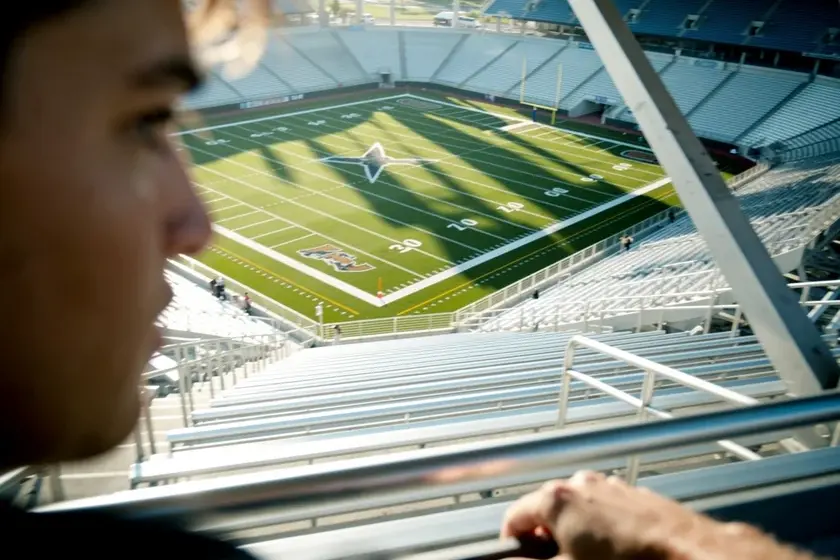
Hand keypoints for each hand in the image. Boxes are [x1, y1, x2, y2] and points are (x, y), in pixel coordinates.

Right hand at [500, 470, 805, 559]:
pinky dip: (600, 526)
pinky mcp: (631, 493)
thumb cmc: (631, 559)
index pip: (514, 517)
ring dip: (574, 531)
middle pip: (544, 510)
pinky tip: (614, 549)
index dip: (512, 542)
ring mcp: (607, 486)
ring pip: (575, 508)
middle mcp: (579, 484)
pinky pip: (602, 508)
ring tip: (589, 556)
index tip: (517, 556)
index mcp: (555, 499)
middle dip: (545, 537)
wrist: (687, 551)